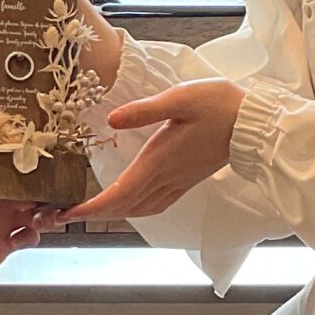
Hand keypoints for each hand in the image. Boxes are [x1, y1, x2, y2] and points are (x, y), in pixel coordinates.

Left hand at [0, 167, 57, 290]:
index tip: (29, 155)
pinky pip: (26, 237)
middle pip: (26, 185)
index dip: (17, 159)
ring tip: (44, 213)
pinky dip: (33, 235)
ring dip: (45, 209)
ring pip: (34, 209)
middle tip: (50, 185)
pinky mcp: (0, 244)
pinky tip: (30, 234)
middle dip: (42, 183)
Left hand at [60, 79, 245, 223]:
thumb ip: (144, 111)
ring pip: (139, 209)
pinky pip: (154, 204)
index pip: (119, 193)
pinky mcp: (186, 180)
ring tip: (89, 212)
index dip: (91, 207)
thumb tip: (112, 120)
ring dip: (112, 214)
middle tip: (61, 216)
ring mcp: (177, 182)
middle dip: (93, 214)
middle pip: (124, 206)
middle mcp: (166, 177)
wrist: (253, 124)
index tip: (66, 214)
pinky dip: (134, 209)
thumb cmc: (219, 105)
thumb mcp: (180, 98)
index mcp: (159, 160)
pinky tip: (128, 204)